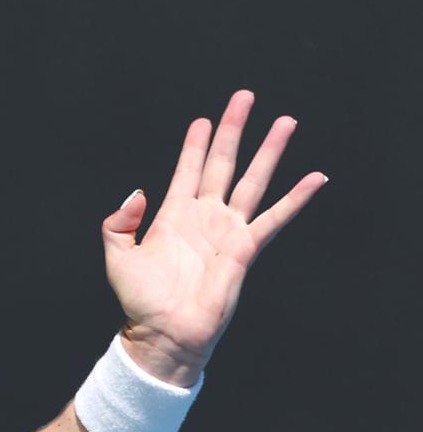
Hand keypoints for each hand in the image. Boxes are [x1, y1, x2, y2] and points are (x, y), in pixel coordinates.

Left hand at [100, 90, 326, 385]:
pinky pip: (275, 217)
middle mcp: (203, 217)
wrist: (164, 334)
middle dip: (234, 130)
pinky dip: (296, 198)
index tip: (203, 118)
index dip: (196, 144)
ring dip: (269, 151)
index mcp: (172, 215)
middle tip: (244, 97)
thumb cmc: (140, 301)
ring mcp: (227, 230)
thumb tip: (138, 191)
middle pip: (223, 163)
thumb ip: (118, 222)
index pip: (188, 169)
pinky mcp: (245, 249)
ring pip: (252, 181)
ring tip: (285, 122)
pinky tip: (315, 177)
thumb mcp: (116, 256)